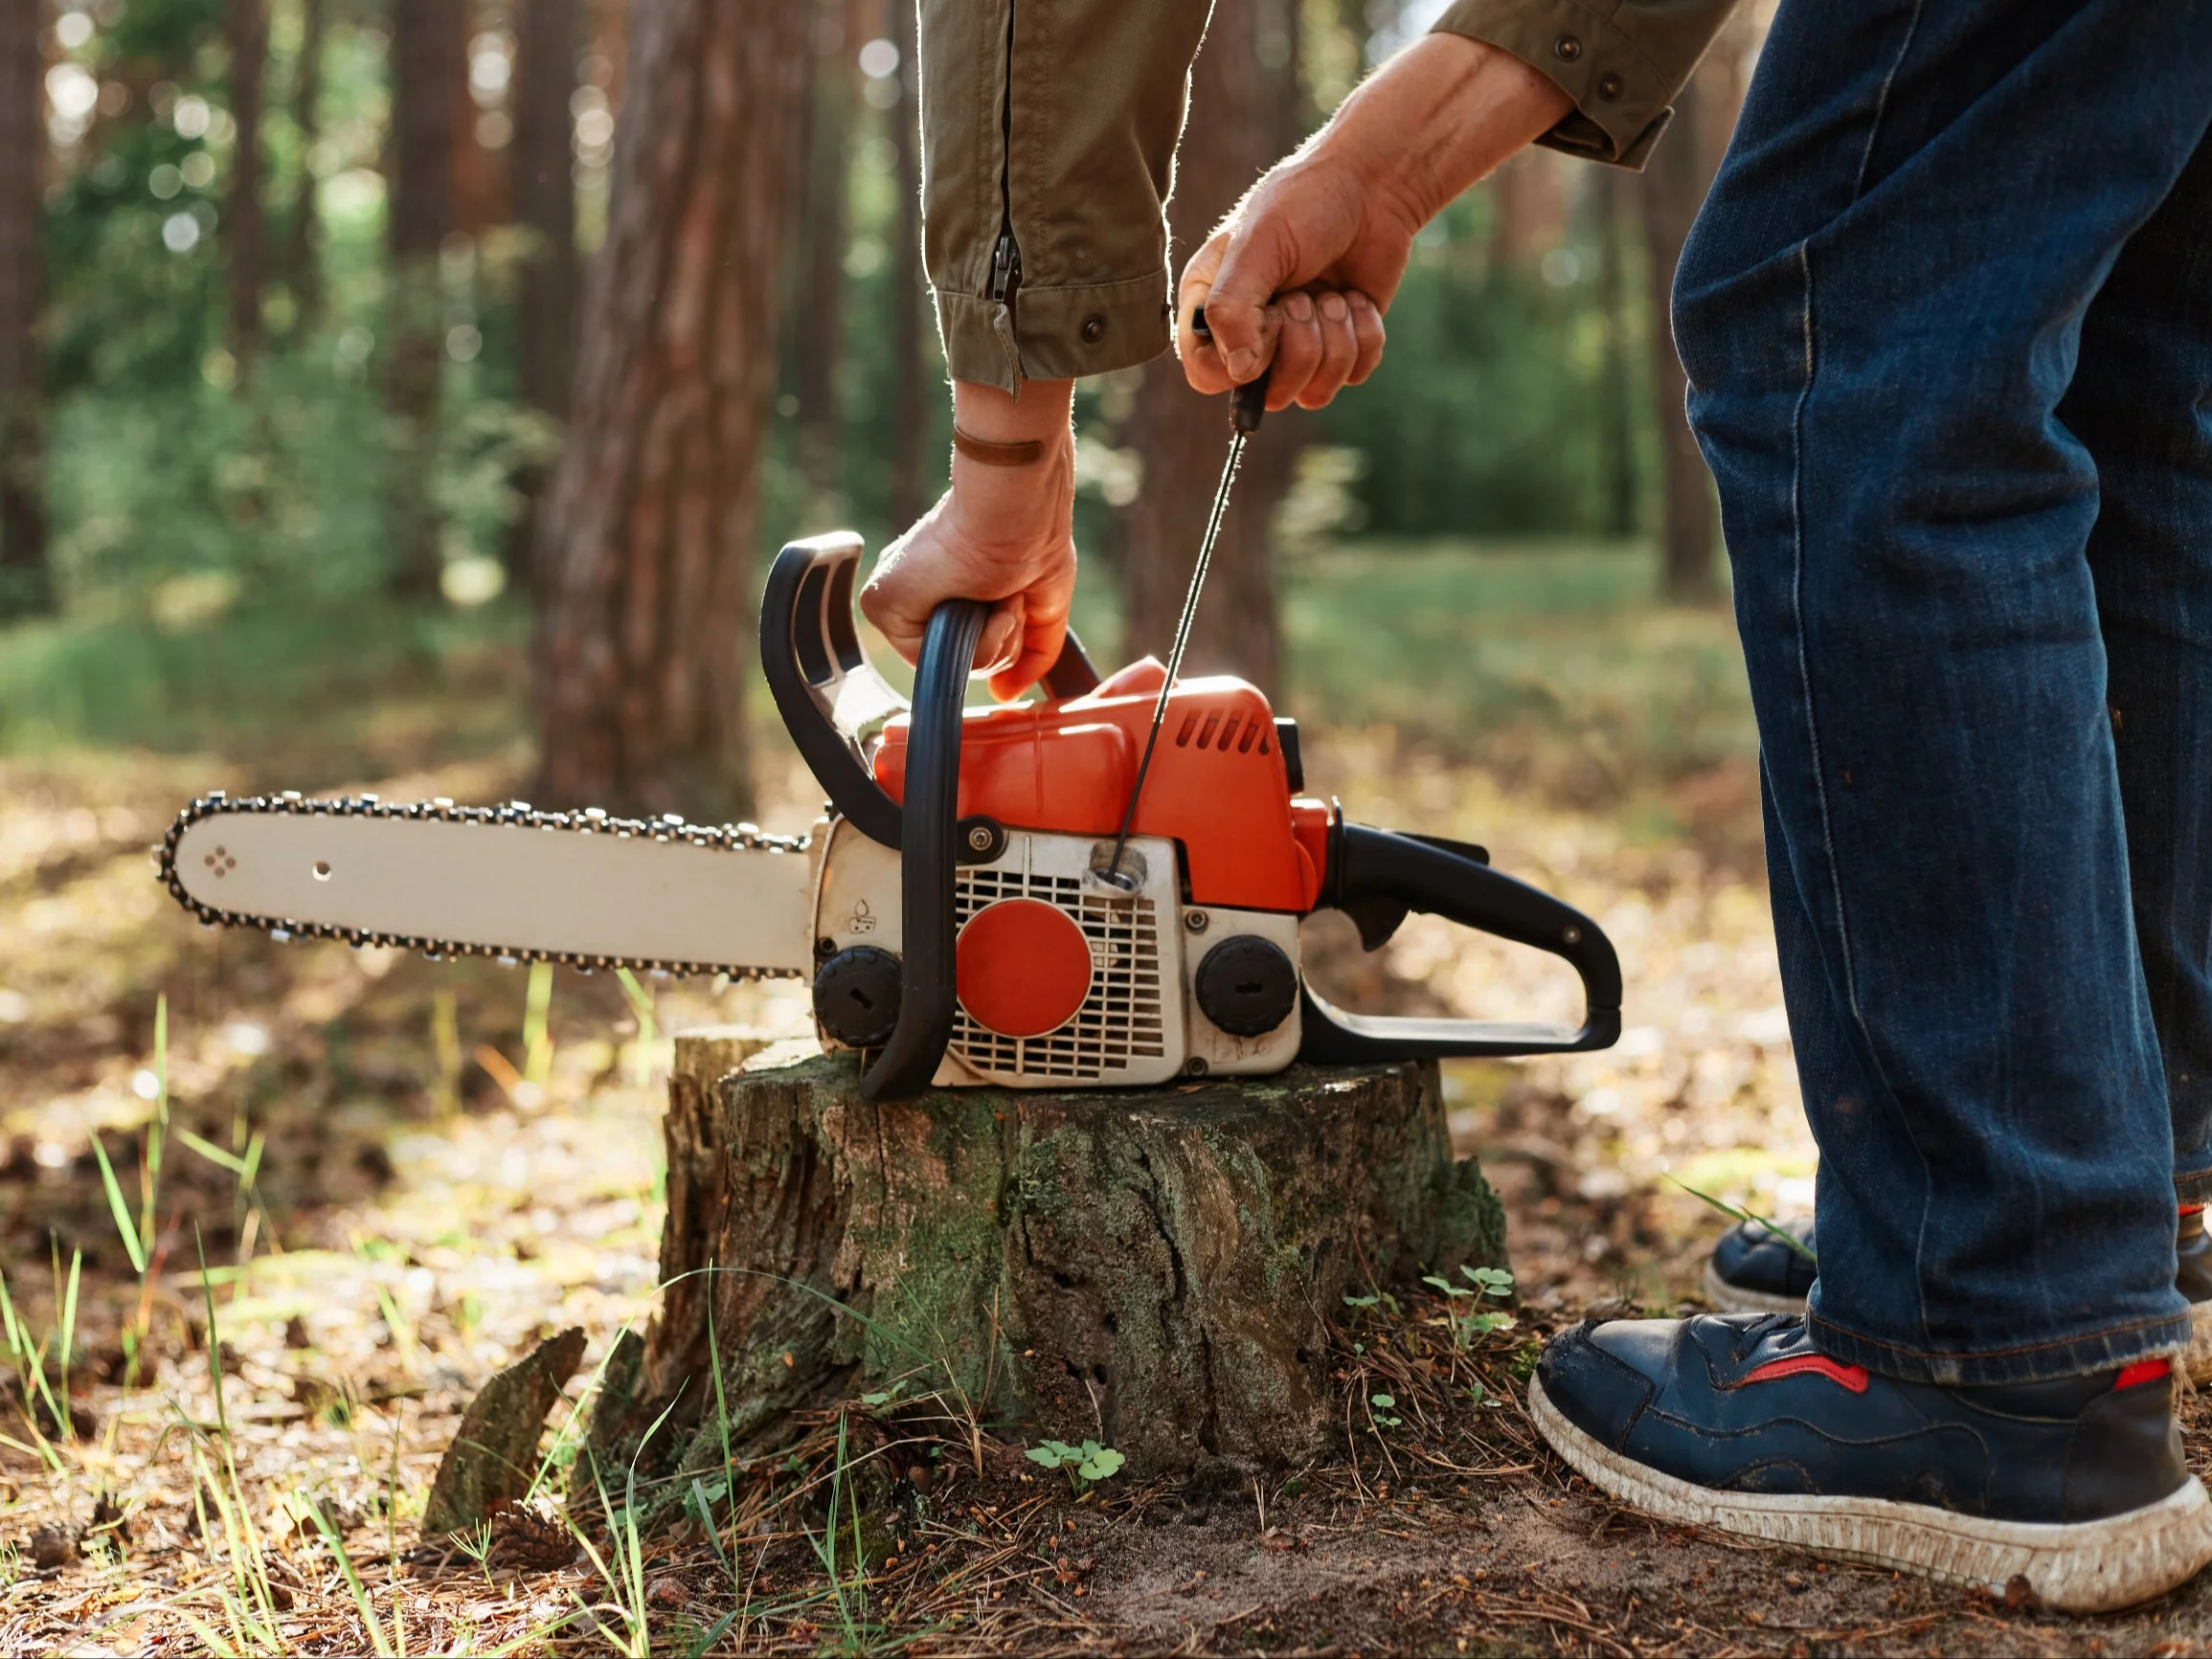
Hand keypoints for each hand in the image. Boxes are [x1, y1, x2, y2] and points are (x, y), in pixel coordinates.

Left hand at [859, 380, 1076, 700]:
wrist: (1018, 513)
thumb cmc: (1035, 541)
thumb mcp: (1043, 607)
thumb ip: (1030, 654)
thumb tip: (1004, 694)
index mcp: (945, 587)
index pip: (968, 644)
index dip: (1002, 636)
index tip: (1014, 598)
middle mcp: (917, 595)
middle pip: (963, 660)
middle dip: (1001, 639)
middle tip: (1008, 595)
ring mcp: (898, 600)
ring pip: (951, 663)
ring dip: (993, 638)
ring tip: (997, 592)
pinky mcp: (881, 604)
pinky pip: (933, 660)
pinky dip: (974, 639)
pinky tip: (979, 599)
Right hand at [1182, 34, 1574, 407]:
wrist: (1372, 187)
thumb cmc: (1303, 205)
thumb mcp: (1256, 248)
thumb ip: (1233, 309)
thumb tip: (1241, 373)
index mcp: (1213, 308)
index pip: (1206, 375)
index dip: (1239, 363)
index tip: (1267, 320)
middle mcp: (1251, 335)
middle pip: (1268, 393)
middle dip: (1299, 343)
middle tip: (1305, 295)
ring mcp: (1298, 345)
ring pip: (1313, 393)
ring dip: (1335, 339)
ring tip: (1335, 295)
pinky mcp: (1342, 347)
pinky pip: (1353, 376)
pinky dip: (1364, 335)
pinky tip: (1356, 298)